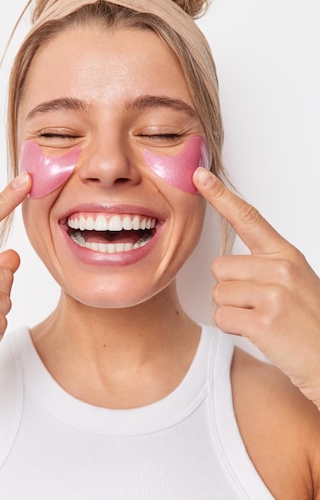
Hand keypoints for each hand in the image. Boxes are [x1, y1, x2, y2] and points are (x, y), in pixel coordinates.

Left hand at [194, 167, 319, 408]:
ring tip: (262, 320)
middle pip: (220, 267)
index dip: (221, 196)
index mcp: (287, 255)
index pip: (249, 217)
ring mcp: (274, 293)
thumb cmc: (311, 324)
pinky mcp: (264, 320)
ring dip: (232, 311)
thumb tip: (226, 265)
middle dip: (231, 289)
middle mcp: (281, 268)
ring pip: (219, 292)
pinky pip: (223, 316)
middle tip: (259, 306)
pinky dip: (233, 328)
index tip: (200, 177)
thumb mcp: (295, 283)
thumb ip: (265, 266)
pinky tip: (259, 333)